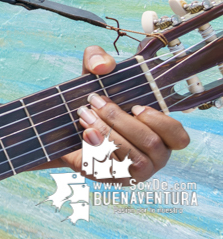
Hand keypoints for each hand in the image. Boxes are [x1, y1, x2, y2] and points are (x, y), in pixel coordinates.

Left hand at [57, 46, 189, 182]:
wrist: (59, 128)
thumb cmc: (88, 102)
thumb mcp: (91, 76)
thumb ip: (97, 59)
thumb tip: (103, 65)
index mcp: (159, 133)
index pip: (178, 137)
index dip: (161, 122)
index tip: (136, 106)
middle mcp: (153, 156)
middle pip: (150, 143)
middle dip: (120, 120)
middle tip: (94, 103)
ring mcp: (134, 171)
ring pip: (133, 158)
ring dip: (107, 133)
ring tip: (84, 116)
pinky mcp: (113, 180)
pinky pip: (112, 170)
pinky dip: (98, 149)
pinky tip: (84, 134)